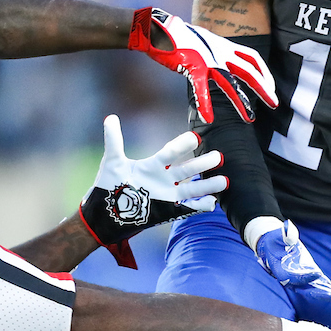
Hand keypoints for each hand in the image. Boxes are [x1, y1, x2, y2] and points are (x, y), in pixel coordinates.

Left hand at [78, 115, 226, 268]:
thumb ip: (114, 140)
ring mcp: (168, 195)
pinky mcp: (169, 211)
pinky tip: (213, 203)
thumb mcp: (113, 162)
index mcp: (154, 165)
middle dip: (202, 164)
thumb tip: (110, 118)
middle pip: (187, 169)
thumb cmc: (109, 186)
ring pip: (193, 188)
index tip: (194, 137)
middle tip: (218, 156)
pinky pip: (188, 208)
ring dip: (208, 185)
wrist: (106, 213)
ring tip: (224, 181)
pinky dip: (200, 206)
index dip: (182, 145)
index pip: (171, 152)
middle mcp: (165, 179)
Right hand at [127, 7, 276, 123]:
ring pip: (230, 82)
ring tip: (250, 118)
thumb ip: (214, 53)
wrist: (158, 28)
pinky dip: (205, 103)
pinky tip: (208, 118)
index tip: (271, 87)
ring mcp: (207, 59)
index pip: (252, 58)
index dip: (264, 72)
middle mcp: (220, 52)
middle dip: (264, 88)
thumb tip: (220, 63)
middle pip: (249, 71)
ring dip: (241, 101)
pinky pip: (200, 88)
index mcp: (223, 46)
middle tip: (275, 104)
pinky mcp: (192, 66)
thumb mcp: (203, 43)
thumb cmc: (177, 37)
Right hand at [253, 220, 330, 316]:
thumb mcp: (277, 236)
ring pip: (324, 292)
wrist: (276, 248)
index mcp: (283, 272)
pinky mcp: (316, 280)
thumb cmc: (275, 242)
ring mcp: (307, 282)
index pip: (294, 278)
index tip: (316, 272)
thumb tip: (289, 231)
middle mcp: (295, 282)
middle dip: (323, 294)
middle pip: (310, 291)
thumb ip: (284, 235)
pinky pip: (330, 288)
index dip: (304, 277)